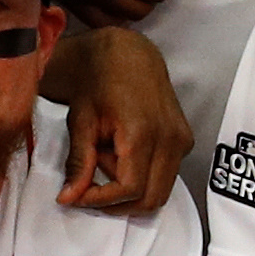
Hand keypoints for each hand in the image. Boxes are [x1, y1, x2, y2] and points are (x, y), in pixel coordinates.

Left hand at [59, 26, 188, 213]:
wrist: (127, 53)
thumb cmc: (99, 82)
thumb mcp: (81, 122)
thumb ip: (79, 163)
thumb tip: (69, 198)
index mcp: (143, 133)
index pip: (129, 189)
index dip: (101, 200)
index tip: (76, 196)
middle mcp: (170, 139)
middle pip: (151, 199)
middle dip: (117, 202)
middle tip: (90, 184)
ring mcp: (182, 140)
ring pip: (161, 191)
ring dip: (130, 189)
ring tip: (105, 160)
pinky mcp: (184, 139)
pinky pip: (166, 175)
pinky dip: (142, 177)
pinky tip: (120, 154)